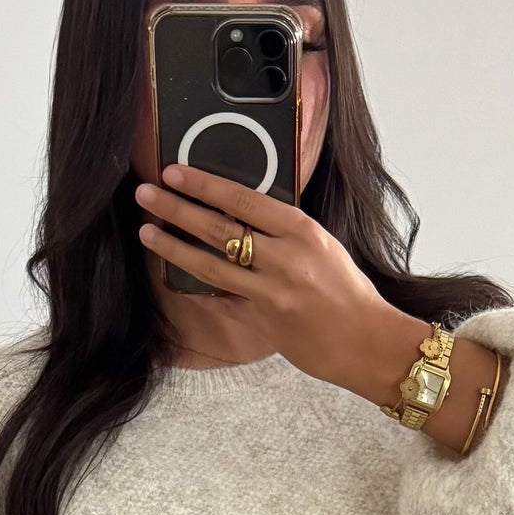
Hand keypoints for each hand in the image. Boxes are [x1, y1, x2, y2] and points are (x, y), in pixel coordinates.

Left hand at [134, 161, 421, 401]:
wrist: (367, 342)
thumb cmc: (347, 291)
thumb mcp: (321, 245)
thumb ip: (283, 230)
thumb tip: (241, 211)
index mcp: (301, 231)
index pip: (242, 199)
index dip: (203, 184)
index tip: (174, 172)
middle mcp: (284, 259)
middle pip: (218, 228)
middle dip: (176, 208)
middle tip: (146, 194)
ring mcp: (270, 293)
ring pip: (209, 264)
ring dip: (173, 246)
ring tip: (146, 231)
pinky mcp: (261, 322)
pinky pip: (220, 299)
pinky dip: (195, 287)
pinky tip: (171, 274)